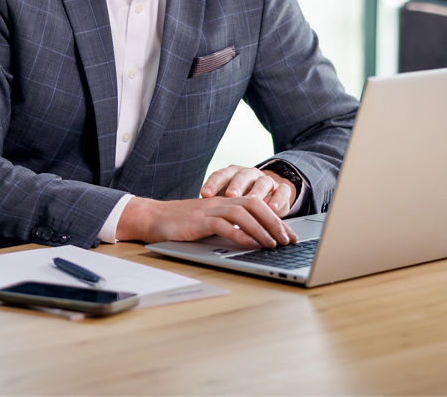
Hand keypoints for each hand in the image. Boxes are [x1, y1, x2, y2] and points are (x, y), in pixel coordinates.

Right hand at [117, 195, 297, 248]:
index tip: (291, 236)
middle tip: (288, 241)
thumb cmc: (185, 223)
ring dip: (260, 229)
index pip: (259, 205)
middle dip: (275, 223)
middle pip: (255, 205)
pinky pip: (222, 225)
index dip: (277, 219)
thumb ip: (231, 226)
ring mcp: (210, 210)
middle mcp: (221, 202)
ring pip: (242, 214)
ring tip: (272, 244)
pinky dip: (238, 234)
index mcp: (227, 201)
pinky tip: (248, 244)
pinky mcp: (199, 221)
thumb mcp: (212, 222)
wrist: (156, 217)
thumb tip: (255, 239)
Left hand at [201, 164, 296, 215]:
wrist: (268, 195)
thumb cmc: (241, 200)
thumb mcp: (228, 201)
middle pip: (241, 176)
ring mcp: (266, 180)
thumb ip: (218, 205)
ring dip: (257, 192)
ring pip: (262, 182)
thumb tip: (198, 216)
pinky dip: (277, 198)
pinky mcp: (282, 188)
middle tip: (230, 195)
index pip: (221, 175)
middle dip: (236, 186)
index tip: (205, 194)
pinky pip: (282, 191)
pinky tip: (272, 208)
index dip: (213, 184)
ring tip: (252, 202)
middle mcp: (249, 174)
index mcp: (232, 174)